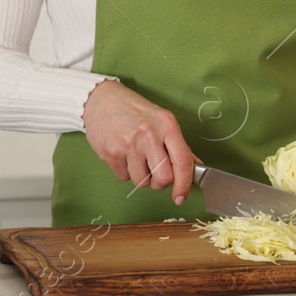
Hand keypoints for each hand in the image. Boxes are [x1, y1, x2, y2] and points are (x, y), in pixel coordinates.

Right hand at [81, 78, 199, 204]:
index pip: (182, 161)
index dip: (184, 184)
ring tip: (135, 156)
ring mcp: (128, 144)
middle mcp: (148, 134)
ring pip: (141, 181)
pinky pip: (124, 177)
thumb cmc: (133, 109)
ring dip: (140, 175)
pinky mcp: (110, 153)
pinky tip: (122, 153)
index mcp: (166, 124)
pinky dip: (125, 170)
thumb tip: (195, 167)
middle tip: (155, 174)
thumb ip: (178, 144)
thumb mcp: (160, 119)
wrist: (100, 99)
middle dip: (160, 183)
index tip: (181, 196)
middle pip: (163, 178)